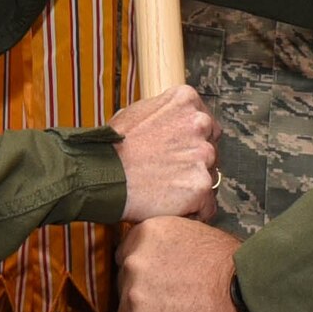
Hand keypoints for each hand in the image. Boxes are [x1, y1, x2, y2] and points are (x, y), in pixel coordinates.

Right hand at [109, 84, 220, 221]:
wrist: (101, 175)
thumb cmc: (112, 146)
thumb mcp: (138, 111)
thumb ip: (165, 113)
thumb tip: (173, 118)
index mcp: (186, 100)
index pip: (207, 124)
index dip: (192, 142)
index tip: (178, 153)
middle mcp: (199, 123)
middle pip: (211, 149)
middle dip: (195, 163)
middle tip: (170, 174)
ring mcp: (203, 154)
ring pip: (210, 177)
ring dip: (193, 186)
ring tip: (166, 191)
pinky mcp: (201, 185)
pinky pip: (208, 205)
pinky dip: (194, 210)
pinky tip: (173, 208)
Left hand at [118, 218, 264, 311]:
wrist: (253, 300)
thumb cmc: (235, 271)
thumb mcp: (197, 236)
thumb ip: (168, 247)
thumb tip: (159, 260)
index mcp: (146, 235)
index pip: (127, 258)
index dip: (145, 276)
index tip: (161, 286)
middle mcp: (134, 265)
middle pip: (127, 291)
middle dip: (147, 302)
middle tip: (176, 307)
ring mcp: (136, 302)